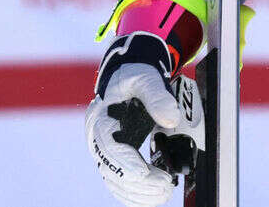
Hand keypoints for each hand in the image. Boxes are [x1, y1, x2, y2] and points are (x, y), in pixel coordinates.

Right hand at [86, 33, 184, 206]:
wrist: (129, 74)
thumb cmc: (137, 75)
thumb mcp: (147, 78)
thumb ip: (158, 97)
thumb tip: (170, 119)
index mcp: (100, 119)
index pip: (109, 147)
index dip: (125, 163)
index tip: (144, 173)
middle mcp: (98, 138)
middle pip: (111, 168)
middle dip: (137, 182)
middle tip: (165, 186)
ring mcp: (105, 149)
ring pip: (115, 179)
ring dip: (137, 192)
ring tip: (164, 193)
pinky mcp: (116, 155)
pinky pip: (119, 180)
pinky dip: (134, 192)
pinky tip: (152, 198)